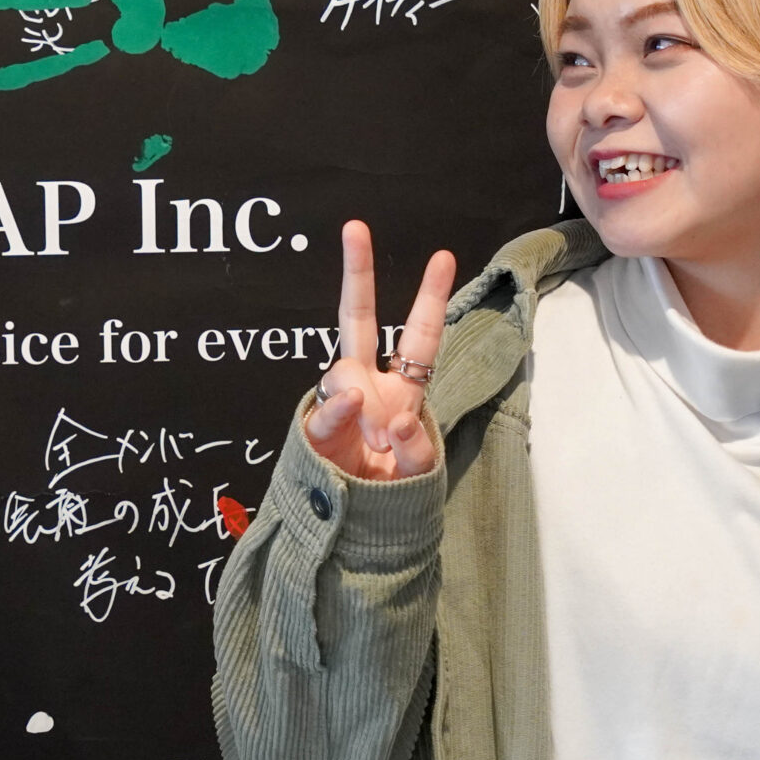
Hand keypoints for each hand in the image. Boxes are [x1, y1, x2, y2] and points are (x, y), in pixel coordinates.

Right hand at [304, 220, 455, 481]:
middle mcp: (369, 388)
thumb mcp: (419, 475)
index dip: (429, 298)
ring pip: (343, 368)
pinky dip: (341, 408)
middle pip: (359, 319)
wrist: (354, 531)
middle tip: (354, 227)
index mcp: (401, 392)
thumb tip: (388, 418)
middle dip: (357, 273)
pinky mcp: (316, 431)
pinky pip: (326, 409)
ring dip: (362, 396)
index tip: (442, 256)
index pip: (417, 337)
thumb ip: (415, 449)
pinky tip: (354, 413)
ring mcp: (340, 405)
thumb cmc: (391, 496)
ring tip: (375, 439)